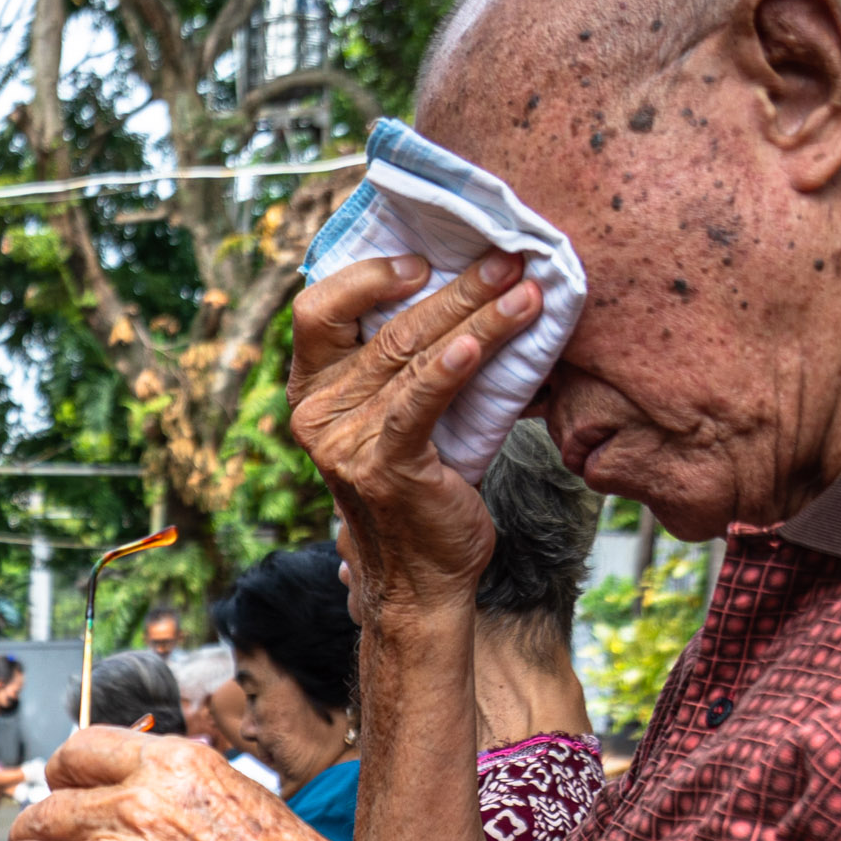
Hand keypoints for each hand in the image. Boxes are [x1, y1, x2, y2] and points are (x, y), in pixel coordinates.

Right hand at [284, 251, 533, 622]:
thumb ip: (405, 364)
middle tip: (510, 262)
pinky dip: (453, 368)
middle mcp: (318, 414)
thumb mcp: (398, 416)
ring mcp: (346, 442)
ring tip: (528, 294)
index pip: (317, 311)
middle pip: (386, 327)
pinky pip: (420, 402)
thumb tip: (470, 287)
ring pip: (413, 356)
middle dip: (457, 289)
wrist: (420, 578)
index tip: (423, 261)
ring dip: (479, 319)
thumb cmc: (419, 489)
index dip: (366, 276)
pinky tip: (483, 344)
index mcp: (313, 392)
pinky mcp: (385, 467)